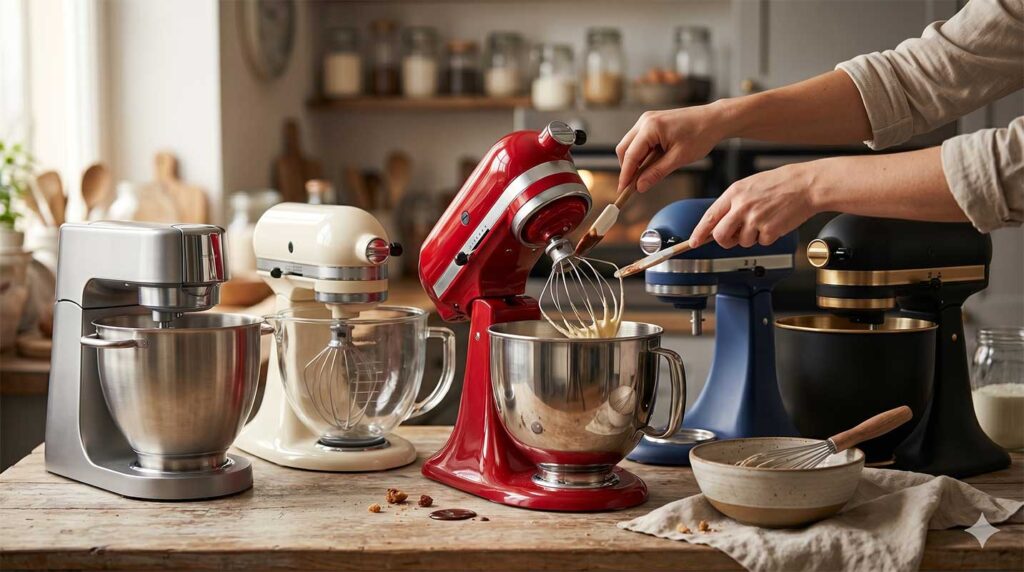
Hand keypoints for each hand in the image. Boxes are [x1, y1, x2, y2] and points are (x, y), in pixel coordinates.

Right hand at [615, 103, 727, 192]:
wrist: (714, 119)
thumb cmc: (701, 135)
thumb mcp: (678, 158)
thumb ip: (656, 173)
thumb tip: (640, 186)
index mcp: (651, 127)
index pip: (630, 155)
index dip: (625, 175)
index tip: (622, 190)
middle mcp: (645, 121)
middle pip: (624, 148)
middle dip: (627, 168)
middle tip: (633, 186)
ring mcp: (648, 120)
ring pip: (630, 145)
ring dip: (635, 161)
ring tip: (645, 176)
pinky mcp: (652, 122)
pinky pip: (640, 140)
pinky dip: (641, 154)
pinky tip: (651, 164)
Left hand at [689, 161, 821, 248]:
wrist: (806, 184)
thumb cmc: (780, 184)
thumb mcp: (750, 186)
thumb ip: (733, 203)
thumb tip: (720, 223)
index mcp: (734, 193)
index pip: (710, 216)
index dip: (699, 232)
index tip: (694, 242)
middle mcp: (742, 206)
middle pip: (720, 236)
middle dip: (725, 241)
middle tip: (734, 237)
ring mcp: (755, 219)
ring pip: (742, 242)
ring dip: (751, 237)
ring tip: (764, 221)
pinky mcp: (769, 230)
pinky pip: (761, 243)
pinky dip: (767, 237)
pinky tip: (774, 222)